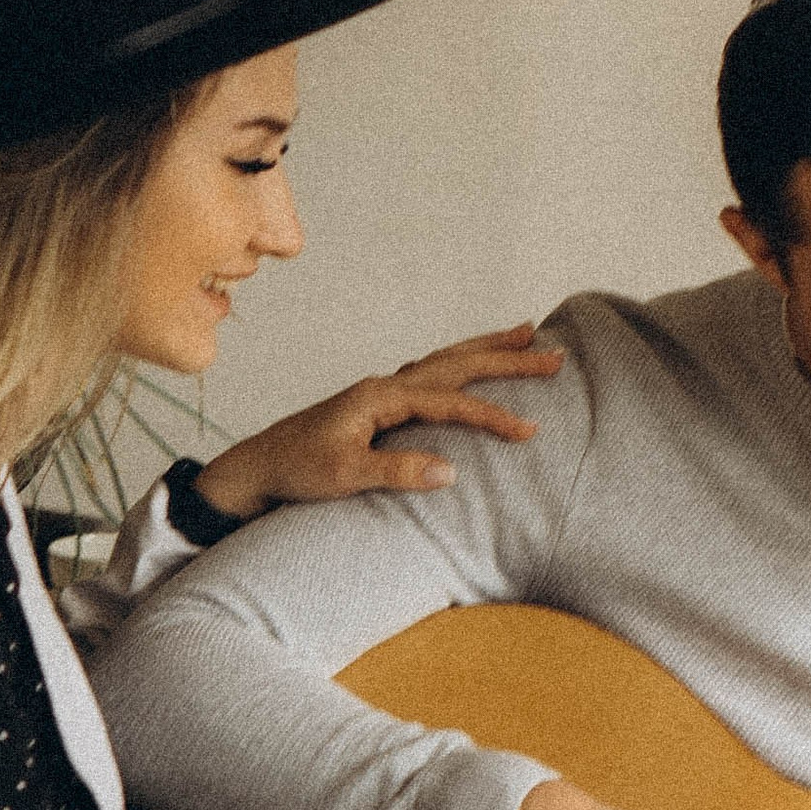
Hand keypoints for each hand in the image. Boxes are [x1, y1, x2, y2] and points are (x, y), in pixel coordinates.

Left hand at [195, 325, 564, 523]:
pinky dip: (461, 363)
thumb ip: (396, 472)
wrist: (257, 468)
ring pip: (447, 360)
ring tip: (526, 334)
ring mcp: (383, 390)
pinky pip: (434, 373)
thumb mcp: (344, 476)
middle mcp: (386, 384)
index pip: (450, 402)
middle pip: (457, 362)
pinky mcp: (380, 403)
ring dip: (487, 348)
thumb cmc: (296, 470)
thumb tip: (450, 472)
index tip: (529, 430)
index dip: (492, 416)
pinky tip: (471, 366)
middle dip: (507, 356)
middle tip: (554, 354)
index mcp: (381, 396)